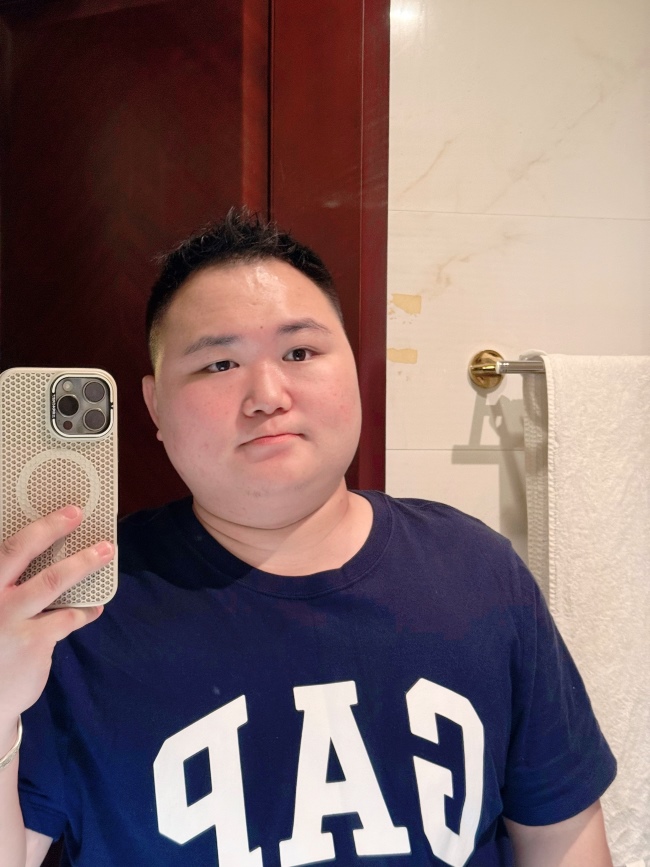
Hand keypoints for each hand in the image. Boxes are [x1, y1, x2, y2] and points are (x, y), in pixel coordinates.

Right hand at [0, 506, 113, 740]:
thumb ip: (10, 586)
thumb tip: (44, 558)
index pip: (4, 548)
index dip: (33, 526)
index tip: (58, 509)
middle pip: (21, 551)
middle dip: (51, 528)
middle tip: (75, 513)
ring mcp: (9, 617)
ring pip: (53, 580)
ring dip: (83, 563)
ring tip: (105, 552)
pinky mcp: (33, 640)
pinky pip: (68, 617)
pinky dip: (85, 611)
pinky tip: (94, 608)